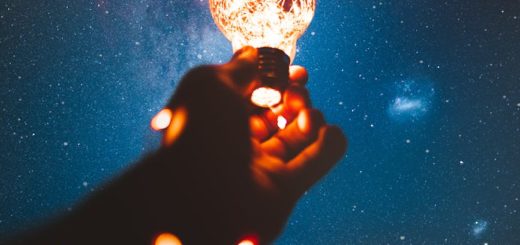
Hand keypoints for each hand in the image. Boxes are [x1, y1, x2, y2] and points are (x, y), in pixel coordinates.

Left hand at [154, 47, 347, 243]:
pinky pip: (314, 165)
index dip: (274, 80)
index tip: (296, 70)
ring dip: (311, 119)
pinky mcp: (283, 190)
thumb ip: (237, 67)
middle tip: (299, 89)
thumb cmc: (198, 133)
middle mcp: (238, 143)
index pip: (252, 95)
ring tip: (309, 112)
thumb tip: (251, 52)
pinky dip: (330, 147)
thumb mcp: (211, 84)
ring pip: (296, 139)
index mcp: (218, 118)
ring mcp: (261, 168)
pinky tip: (332, 131)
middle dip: (294, 97)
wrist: (200, 196)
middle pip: (276, 115)